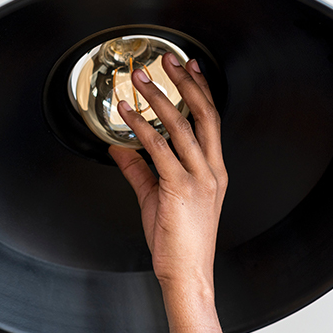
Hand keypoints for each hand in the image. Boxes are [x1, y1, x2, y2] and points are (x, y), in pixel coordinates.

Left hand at [109, 53, 227, 291]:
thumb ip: (138, 170)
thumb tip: (119, 148)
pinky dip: (142, 127)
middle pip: (204, 114)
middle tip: (166, 60)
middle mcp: (211, 171)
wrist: (187, 273)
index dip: (202, 90)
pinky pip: (159, 150)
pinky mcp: (180, 189)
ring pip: (182, 126)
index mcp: (213, 171)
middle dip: (185, 82)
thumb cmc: (179, 241)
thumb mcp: (157, 198)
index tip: (191, 67)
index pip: (211, 120)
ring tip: (140, 79)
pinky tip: (129, 114)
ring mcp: (199, 179)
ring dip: (159, 97)